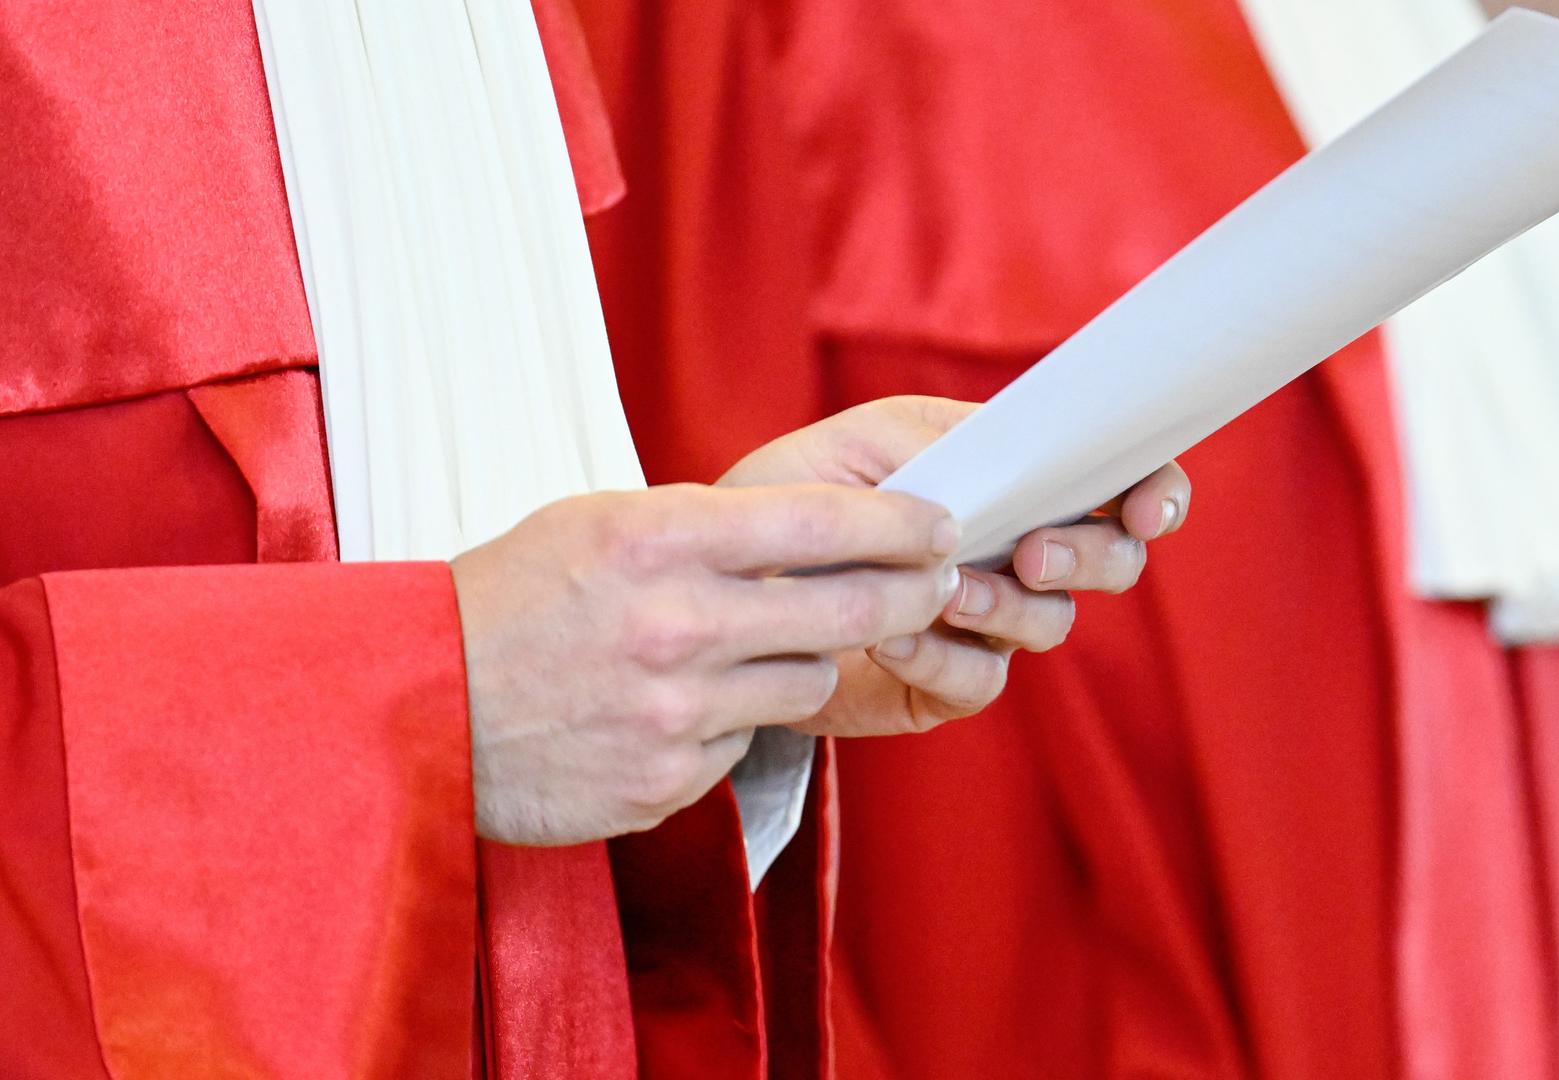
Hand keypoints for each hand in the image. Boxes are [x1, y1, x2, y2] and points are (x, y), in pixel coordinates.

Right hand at [450, 483, 959, 844]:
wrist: (415, 709)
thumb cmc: (509, 600)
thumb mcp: (597, 525)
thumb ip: (703, 526)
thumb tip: (813, 531)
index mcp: (660, 538)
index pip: (823, 521)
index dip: (902, 523)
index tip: (942, 524)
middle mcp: (679, 624)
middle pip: (852, 610)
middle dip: (912, 593)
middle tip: (936, 583)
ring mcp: (678, 711)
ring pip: (808, 679)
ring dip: (803, 659)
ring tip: (749, 645)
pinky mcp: (671, 780)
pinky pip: (745, 740)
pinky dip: (730, 720)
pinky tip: (673, 706)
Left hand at [720, 396, 1189, 736]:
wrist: (718, 589)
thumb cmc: (791, 497)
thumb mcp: (859, 442)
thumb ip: (940, 440)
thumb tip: (1010, 468)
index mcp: (1010, 479)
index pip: (1116, 480)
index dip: (1154, 492)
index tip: (1146, 509)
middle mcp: (1013, 550)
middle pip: (1109, 558)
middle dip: (1086, 555)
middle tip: (1032, 554)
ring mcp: (986, 621)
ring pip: (1051, 622)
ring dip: (1005, 605)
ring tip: (940, 590)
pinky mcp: (945, 681)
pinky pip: (981, 679)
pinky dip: (942, 656)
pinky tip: (890, 637)